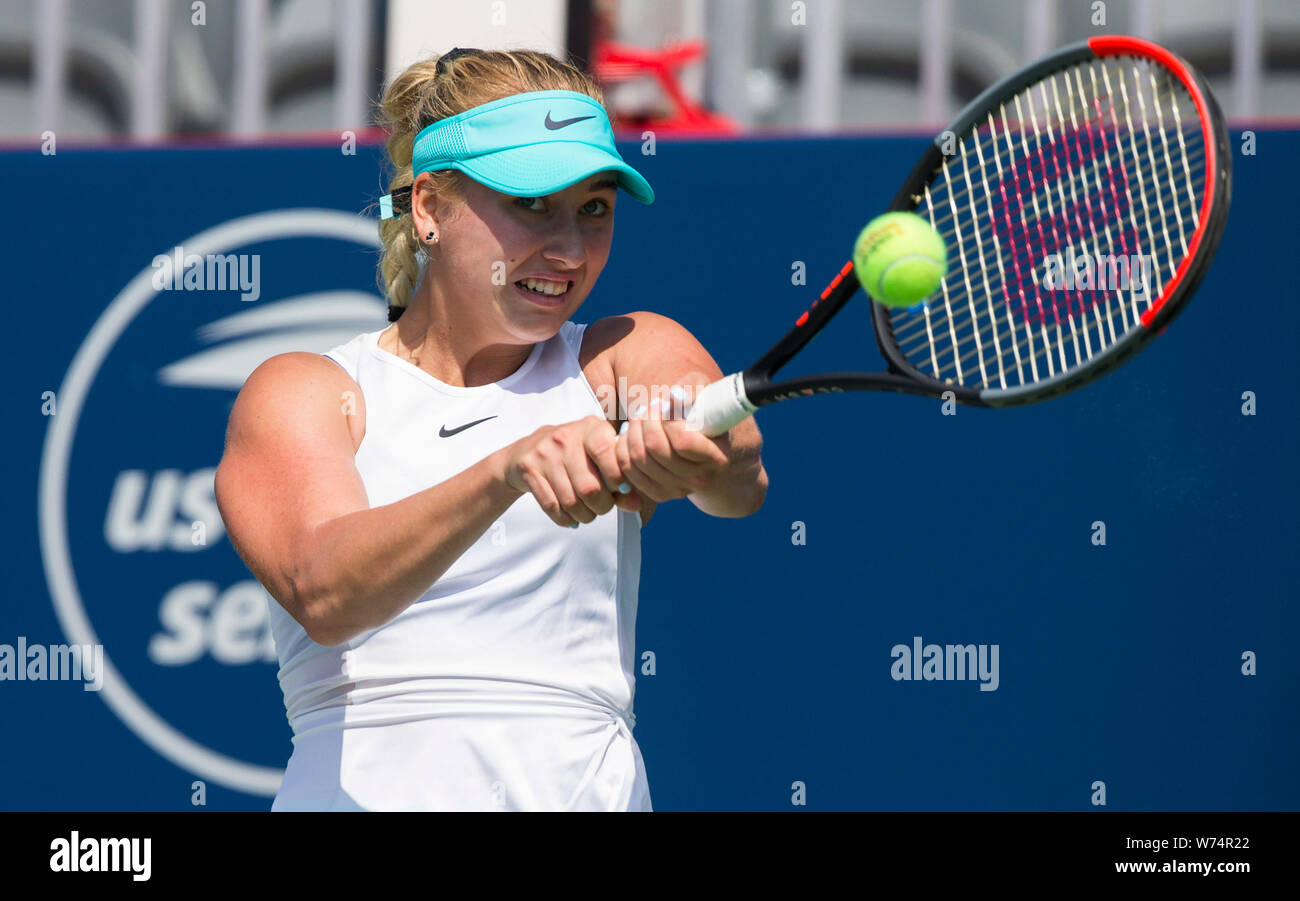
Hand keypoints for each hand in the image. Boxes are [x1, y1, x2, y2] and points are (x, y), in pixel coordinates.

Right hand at [502, 416, 641, 526]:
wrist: (527, 450)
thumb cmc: (573, 455)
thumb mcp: (598, 459)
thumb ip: (619, 480)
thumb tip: (636, 504)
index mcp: (590, 428)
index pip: (606, 452)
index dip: (617, 477)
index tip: (622, 489)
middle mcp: (566, 437)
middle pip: (589, 487)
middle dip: (601, 506)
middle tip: (602, 507)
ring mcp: (545, 452)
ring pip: (570, 500)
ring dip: (584, 515)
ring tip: (587, 514)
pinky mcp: (528, 468)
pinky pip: (551, 505)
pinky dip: (564, 519)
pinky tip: (570, 517)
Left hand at [615, 388, 730, 502]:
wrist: (701, 442)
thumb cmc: (701, 413)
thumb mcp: (703, 393)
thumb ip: (693, 389)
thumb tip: (676, 395)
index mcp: (717, 457)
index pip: (682, 440)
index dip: (667, 417)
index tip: (667, 401)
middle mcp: (700, 479)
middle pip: (655, 448)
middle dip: (646, 419)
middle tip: (651, 407)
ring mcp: (679, 490)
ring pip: (639, 458)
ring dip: (633, 431)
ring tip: (642, 417)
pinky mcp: (659, 494)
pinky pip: (628, 470)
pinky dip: (624, 448)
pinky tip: (632, 434)